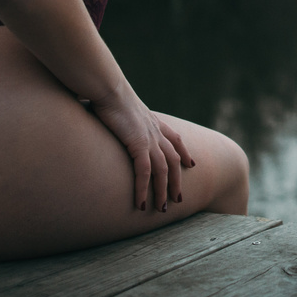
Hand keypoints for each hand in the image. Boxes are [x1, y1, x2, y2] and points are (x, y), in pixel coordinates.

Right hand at [90, 85, 195, 211]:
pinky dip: (143, 189)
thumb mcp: (119, 107)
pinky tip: (141, 203)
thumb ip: (119, 116)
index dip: (184, 152)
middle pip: (173, 160)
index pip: (175, 139)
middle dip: (177, 180)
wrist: (109, 87)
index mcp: (153, 122)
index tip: (191, 164)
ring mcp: (149, 138)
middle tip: (178, 199)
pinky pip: (145, 172)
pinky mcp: (138, 143)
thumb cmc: (108, 94)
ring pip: (163, 170)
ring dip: (163, 191)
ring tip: (161, 209)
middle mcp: (156, 131)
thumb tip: (105, 116)